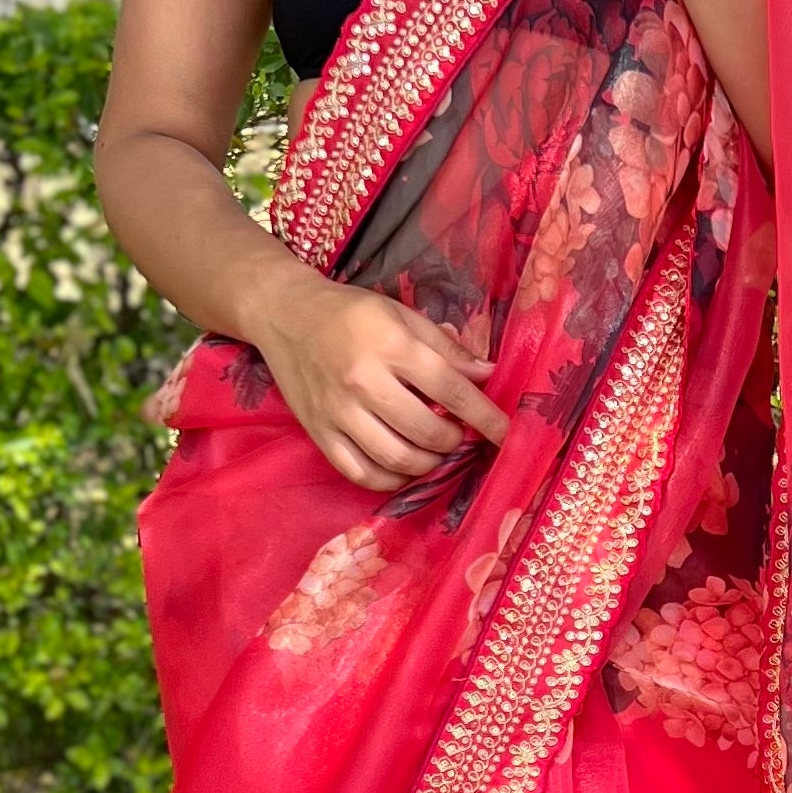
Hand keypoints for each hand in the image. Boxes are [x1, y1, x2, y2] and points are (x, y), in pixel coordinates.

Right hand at [252, 276, 508, 494]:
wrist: (285, 315)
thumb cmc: (351, 313)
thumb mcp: (402, 315)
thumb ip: (445, 348)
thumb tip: (487, 375)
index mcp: (390, 346)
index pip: (450, 390)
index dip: (484, 416)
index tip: (506, 433)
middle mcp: (363, 381)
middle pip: (426, 431)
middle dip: (453, 440)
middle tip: (457, 435)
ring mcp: (338, 412)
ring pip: (397, 458)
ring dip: (427, 463)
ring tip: (433, 451)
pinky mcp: (318, 432)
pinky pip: (360, 473)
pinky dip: (390, 480)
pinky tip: (402, 468)